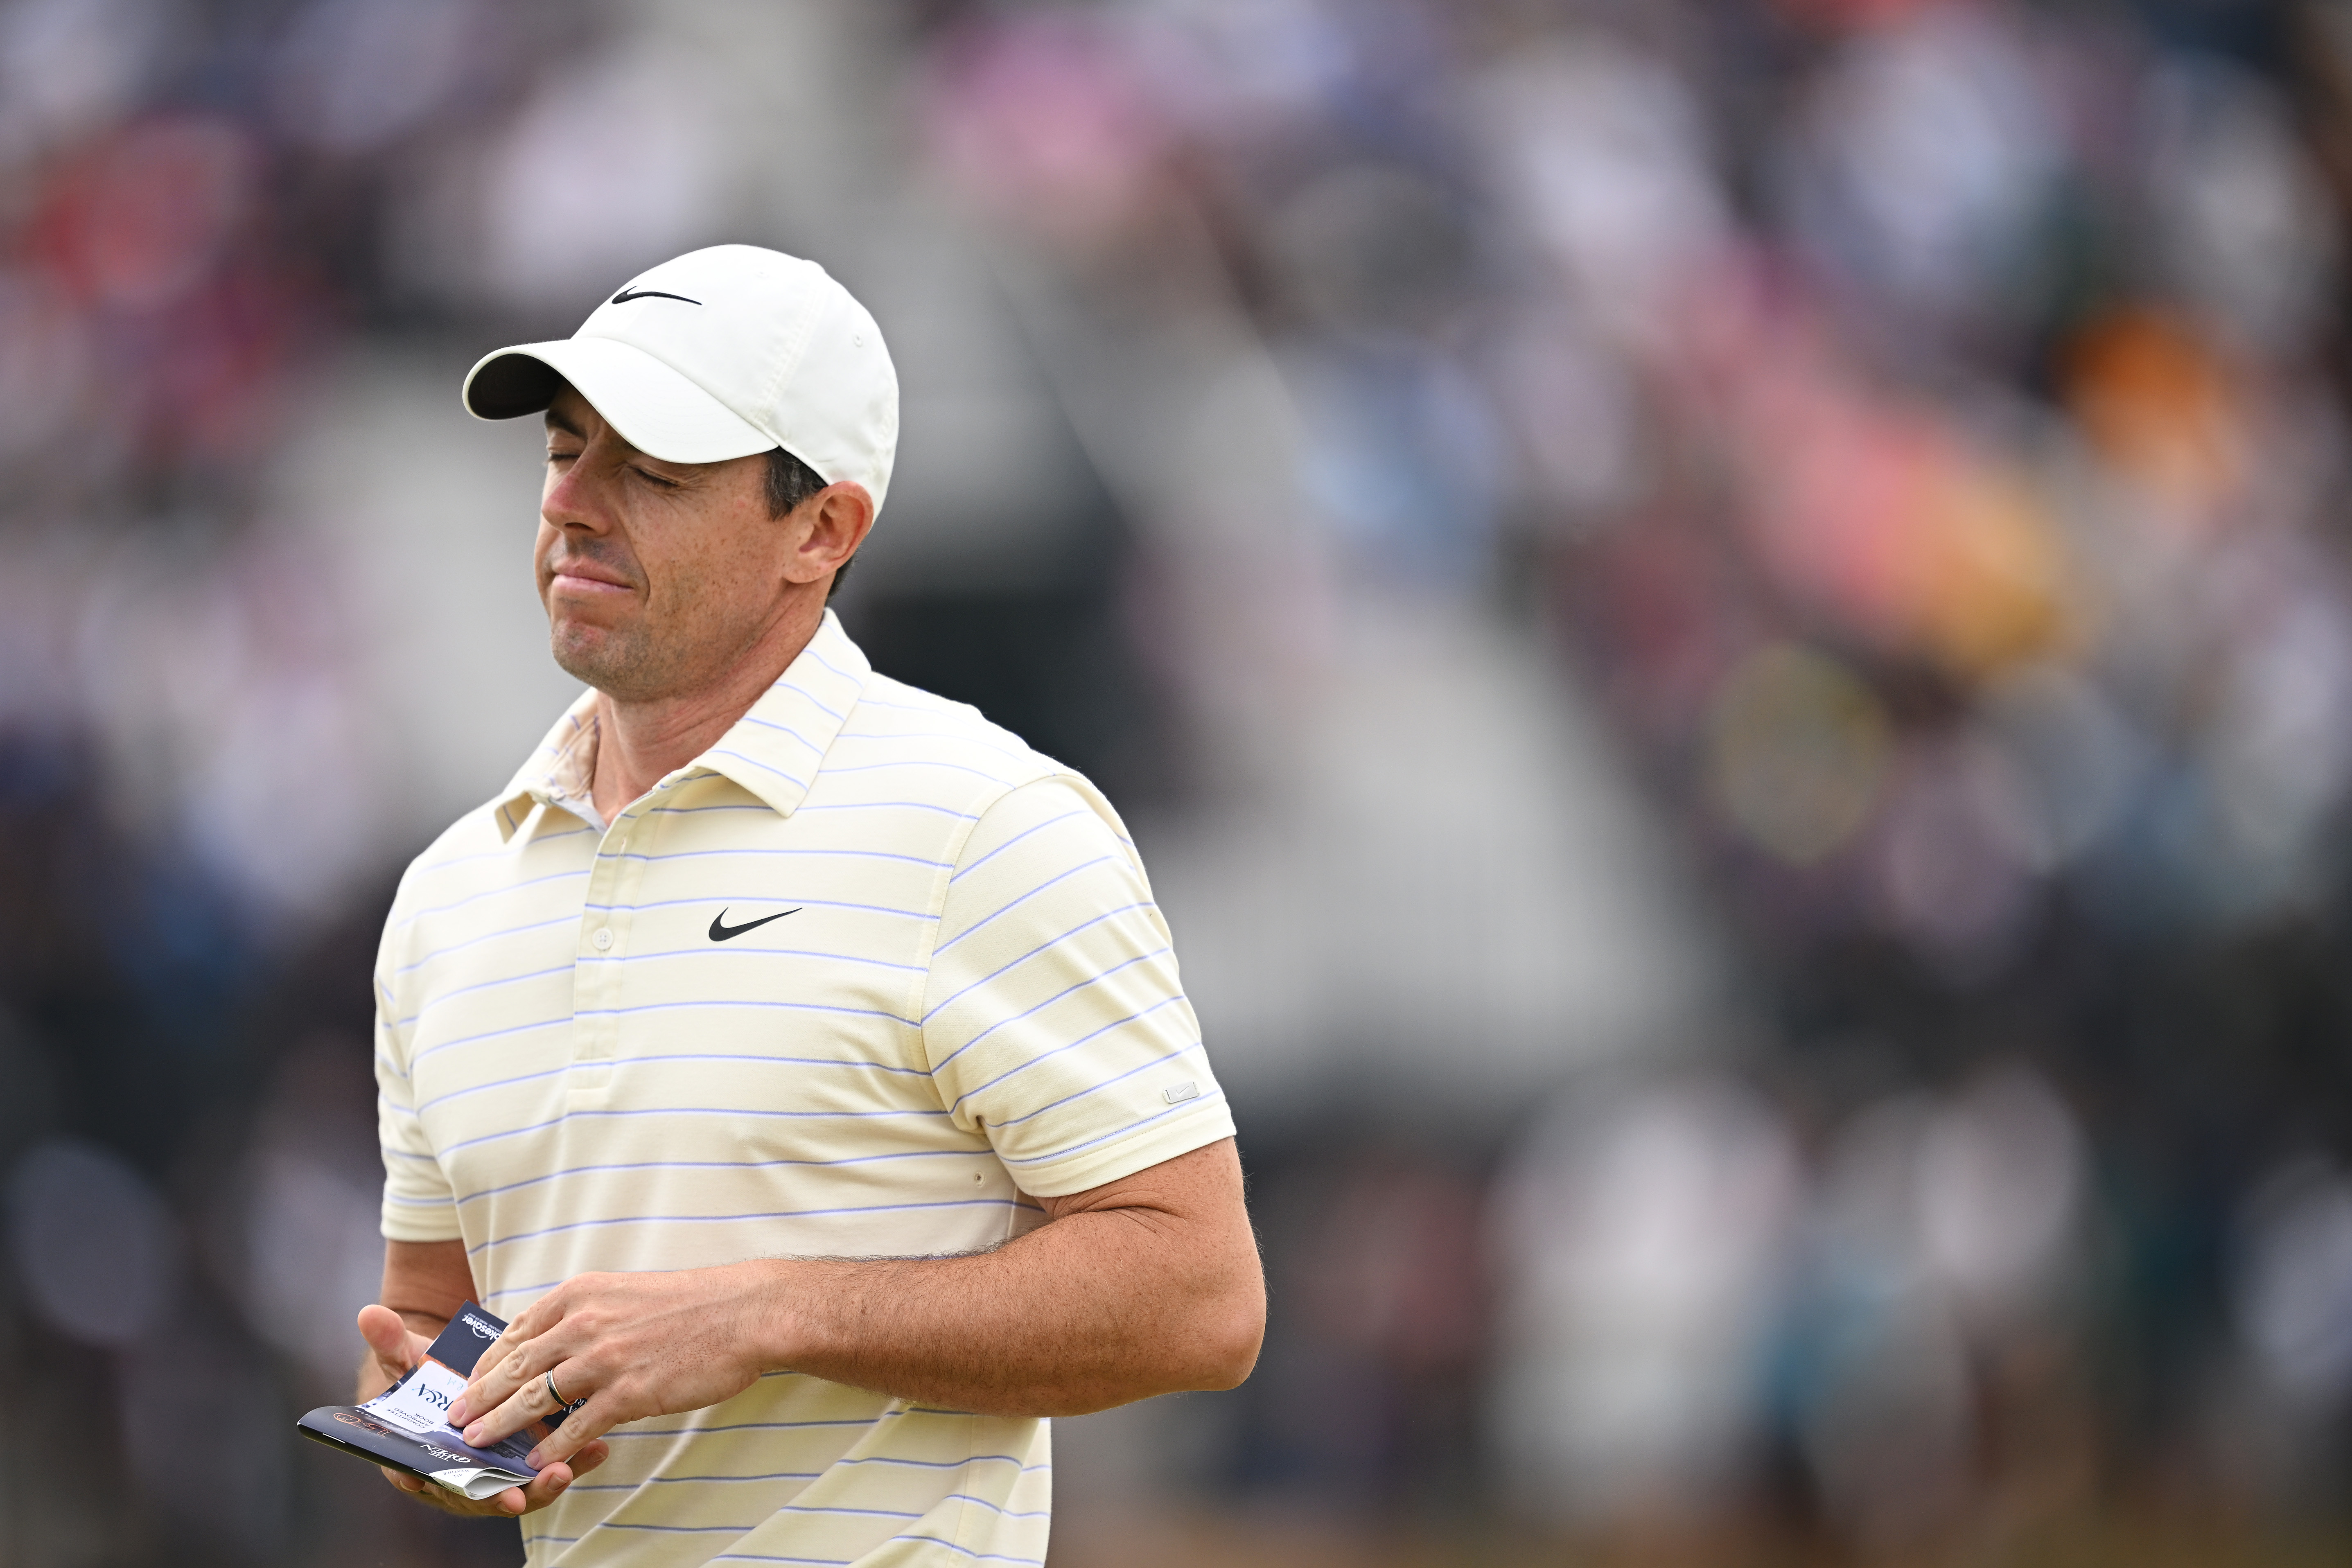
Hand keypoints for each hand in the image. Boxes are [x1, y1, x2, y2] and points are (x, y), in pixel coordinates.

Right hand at [355, 1304, 607, 1516]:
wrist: (456, 1378)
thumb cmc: (426, 1376)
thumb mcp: (408, 1360)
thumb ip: (391, 1343)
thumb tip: (369, 1315)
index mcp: (419, 1460)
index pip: (430, 1481)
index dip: (441, 1485)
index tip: (459, 1487)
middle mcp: (458, 1475)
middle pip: (479, 1495)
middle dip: (501, 1495)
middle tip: (522, 1493)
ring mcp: (496, 1473)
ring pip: (519, 1488)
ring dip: (543, 1482)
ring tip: (568, 1468)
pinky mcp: (528, 1462)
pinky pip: (552, 1468)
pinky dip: (574, 1460)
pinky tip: (598, 1448)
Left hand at [446, 1266, 777, 1466]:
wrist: (744, 1312)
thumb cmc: (691, 1303)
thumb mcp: (625, 1292)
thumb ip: (586, 1314)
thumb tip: (556, 1343)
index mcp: (582, 1294)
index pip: (517, 1331)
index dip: (487, 1363)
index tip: (470, 1383)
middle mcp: (586, 1323)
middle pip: (516, 1366)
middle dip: (479, 1397)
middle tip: (456, 1420)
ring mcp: (606, 1358)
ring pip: (536, 1397)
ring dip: (501, 1425)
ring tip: (478, 1443)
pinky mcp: (630, 1392)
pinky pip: (577, 1425)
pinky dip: (551, 1446)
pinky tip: (535, 1459)